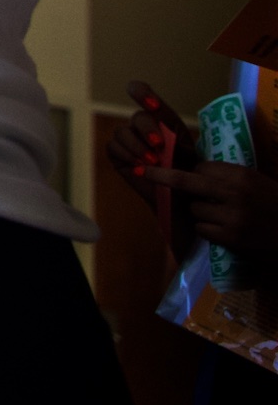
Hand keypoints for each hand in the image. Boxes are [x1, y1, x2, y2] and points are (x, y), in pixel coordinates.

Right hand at [106, 81, 197, 212]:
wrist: (182, 200)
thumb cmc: (189, 173)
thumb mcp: (186, 149)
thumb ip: (171, 131)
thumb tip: (154, 120)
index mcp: (161, 119)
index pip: (143, 93)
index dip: (141, 92)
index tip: (145, 99)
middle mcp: (142, 126)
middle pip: (138, 117)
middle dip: (147, 130)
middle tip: (159, 146)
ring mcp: (127, 139)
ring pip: (122, 132)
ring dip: (137, 147)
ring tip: (152, 163)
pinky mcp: (116, 154)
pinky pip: (114, 147)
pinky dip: (127, 155)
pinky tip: (139, 167)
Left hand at [146, 163, 277, 258]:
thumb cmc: (277, 206)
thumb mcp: (258, 183)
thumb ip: (230, 177)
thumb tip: (195, 168)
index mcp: (241, 175)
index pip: (200, 167)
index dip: (193, 171)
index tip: (183, 170)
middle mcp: (234, 193)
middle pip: (185, 181)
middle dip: (161, 176)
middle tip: (140, 170)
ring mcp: (231, 217)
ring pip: (195, 209)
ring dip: (201, 212)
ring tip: (224, 216)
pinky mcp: (230, 238)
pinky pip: (203, 228)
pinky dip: (209, 230)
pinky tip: (226, 231)